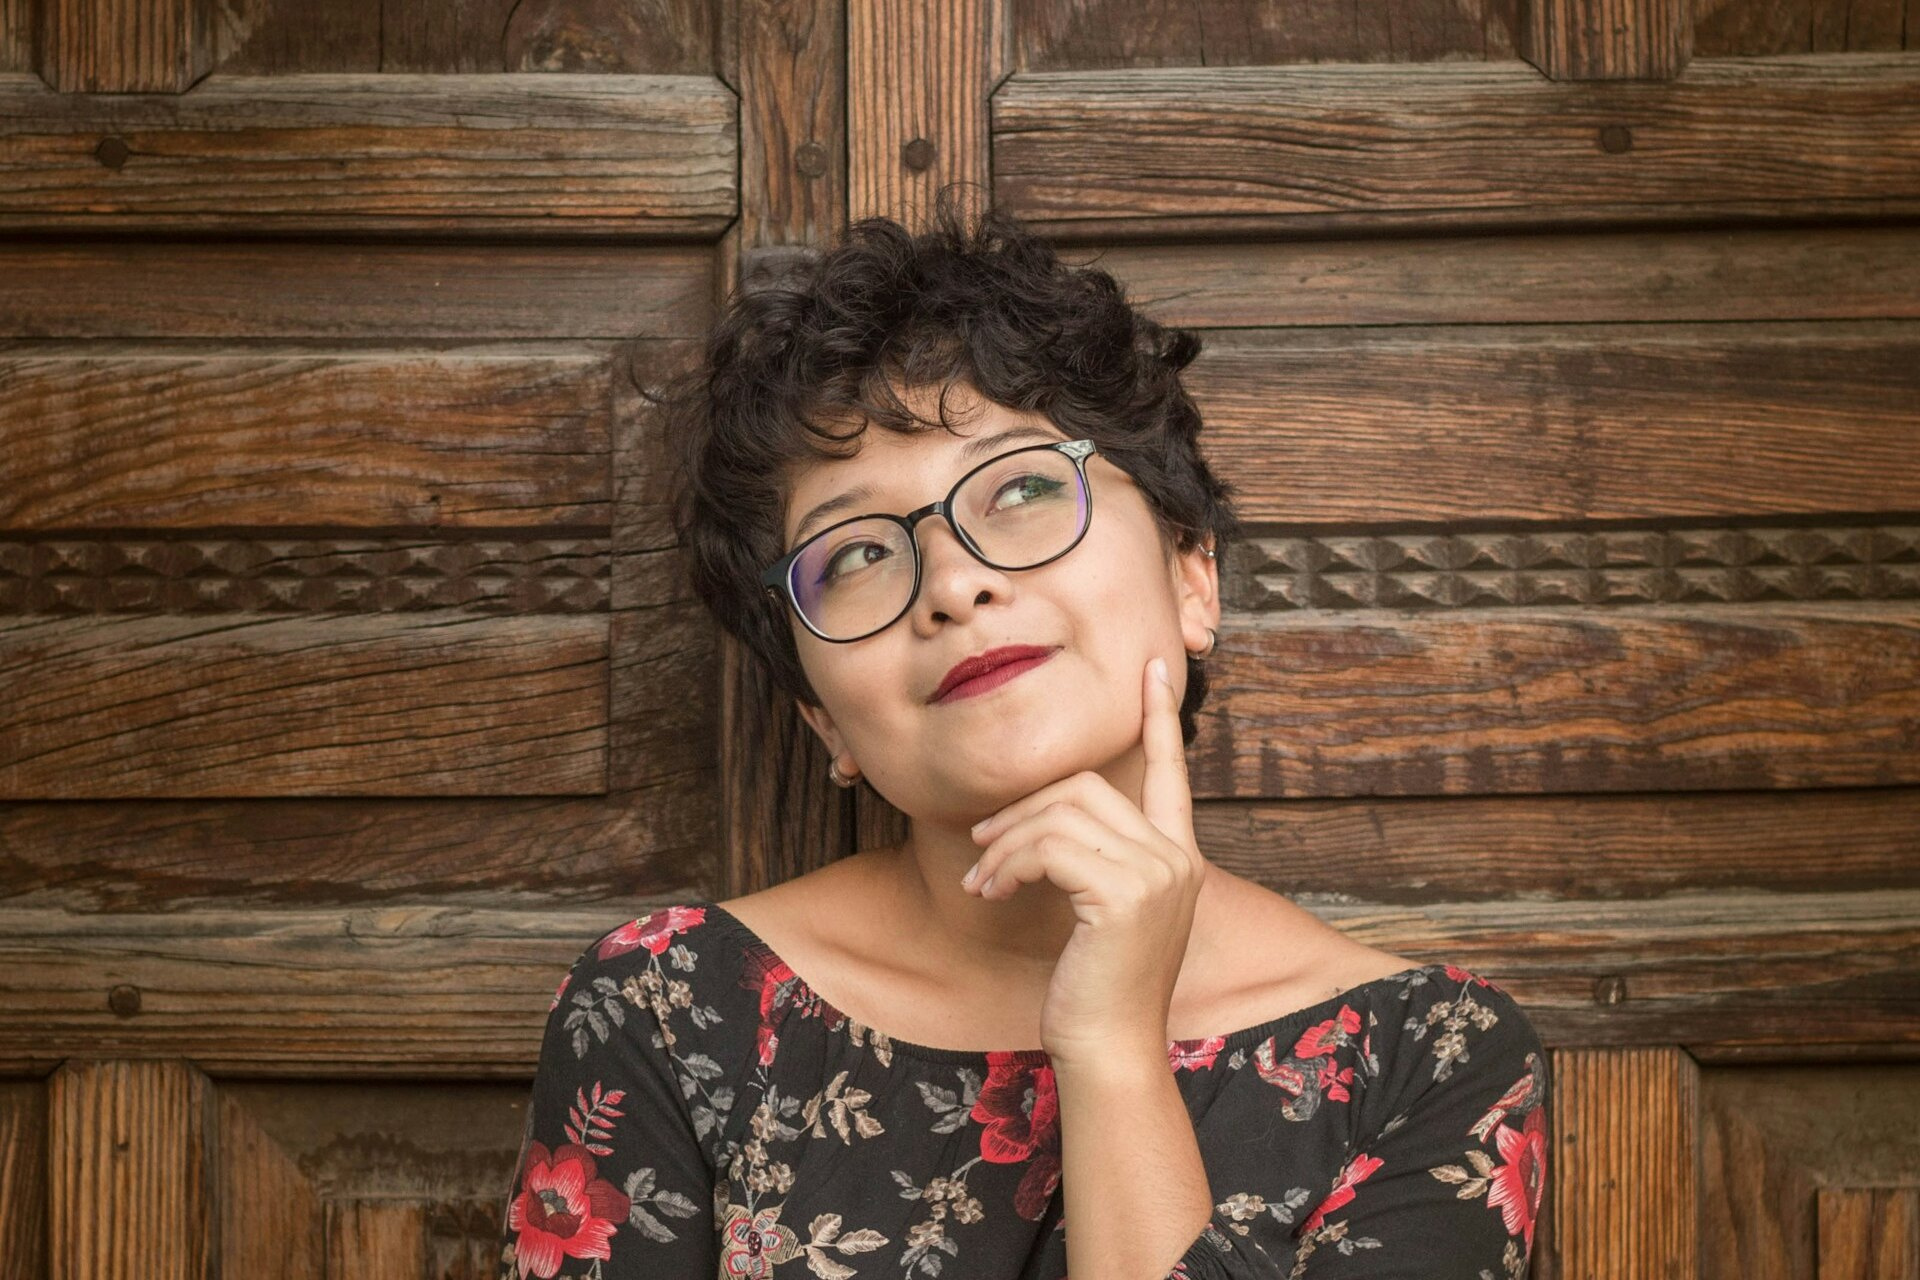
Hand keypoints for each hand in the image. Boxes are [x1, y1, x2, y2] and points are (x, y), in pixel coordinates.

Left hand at [962, 654, 1204, 1064]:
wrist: (1107, 1049)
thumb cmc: (1095, 988)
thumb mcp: (1100, 912)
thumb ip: (1093, 860)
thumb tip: (1041, 820)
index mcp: (1178, 858)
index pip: (1172, 771)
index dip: (1161, 717)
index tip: (1155, 667)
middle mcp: (1177, 859)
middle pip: (1086, 787)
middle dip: (1022, 809)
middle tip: (980, 845)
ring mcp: (1157, 874)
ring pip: (1061, 812)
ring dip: (1004, 842)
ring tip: (978, 880)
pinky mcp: (1124, 894)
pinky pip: (1048, 847)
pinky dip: (1006, 863)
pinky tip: (988, 893)